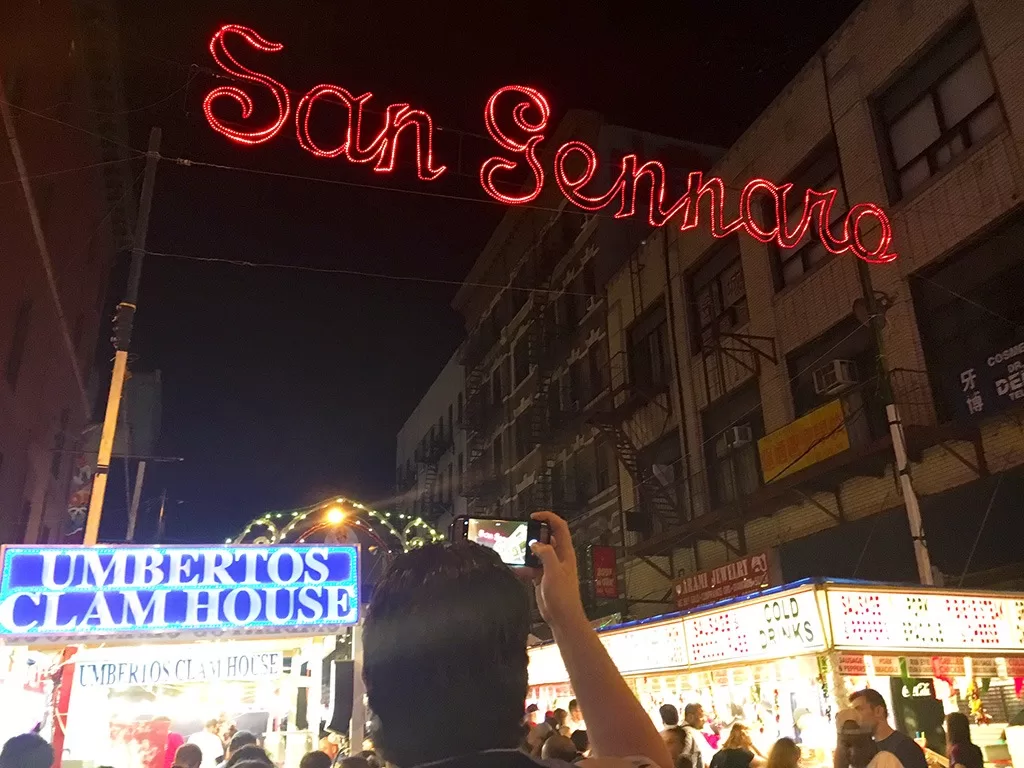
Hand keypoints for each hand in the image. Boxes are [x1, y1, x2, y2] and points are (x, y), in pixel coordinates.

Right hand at [527, 511, 586, 628]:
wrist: (562, 617)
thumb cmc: (564, 597)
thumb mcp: (555, 572)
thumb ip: (546, 554)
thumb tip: (536, 544)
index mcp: (565, 553)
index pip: (559, 527)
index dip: (548, 518)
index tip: (534, 516)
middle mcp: (558, 557)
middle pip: (547, 537)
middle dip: (534, 534)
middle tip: (523, 533)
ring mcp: (550, 567)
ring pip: (537, 552)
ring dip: (527, 551)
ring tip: (517, 550)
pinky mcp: (542, 577)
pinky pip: (530, 566)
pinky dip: (523, 566)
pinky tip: (516, 568)